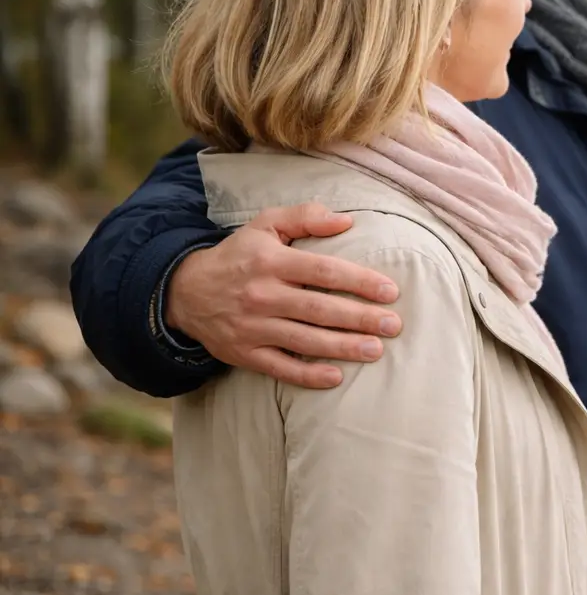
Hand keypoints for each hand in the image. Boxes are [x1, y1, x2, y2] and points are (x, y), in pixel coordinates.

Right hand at [165, 202, 401, 387]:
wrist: (184, 291)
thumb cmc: (239, 255)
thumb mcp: (265, 225)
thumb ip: (306, 216)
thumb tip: (347, 221)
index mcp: (271, 261)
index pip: (323, 270)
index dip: (359, 281)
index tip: (390, 291)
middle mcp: (262, 294)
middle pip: (319, 309)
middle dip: (360, 318)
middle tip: (394, 325)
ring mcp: (252, 327)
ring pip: (304, 340)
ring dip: (342, 347)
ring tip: (376, 350)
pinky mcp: (243, 353)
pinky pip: (279, 367)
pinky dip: (307, 375)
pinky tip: (335, 378)